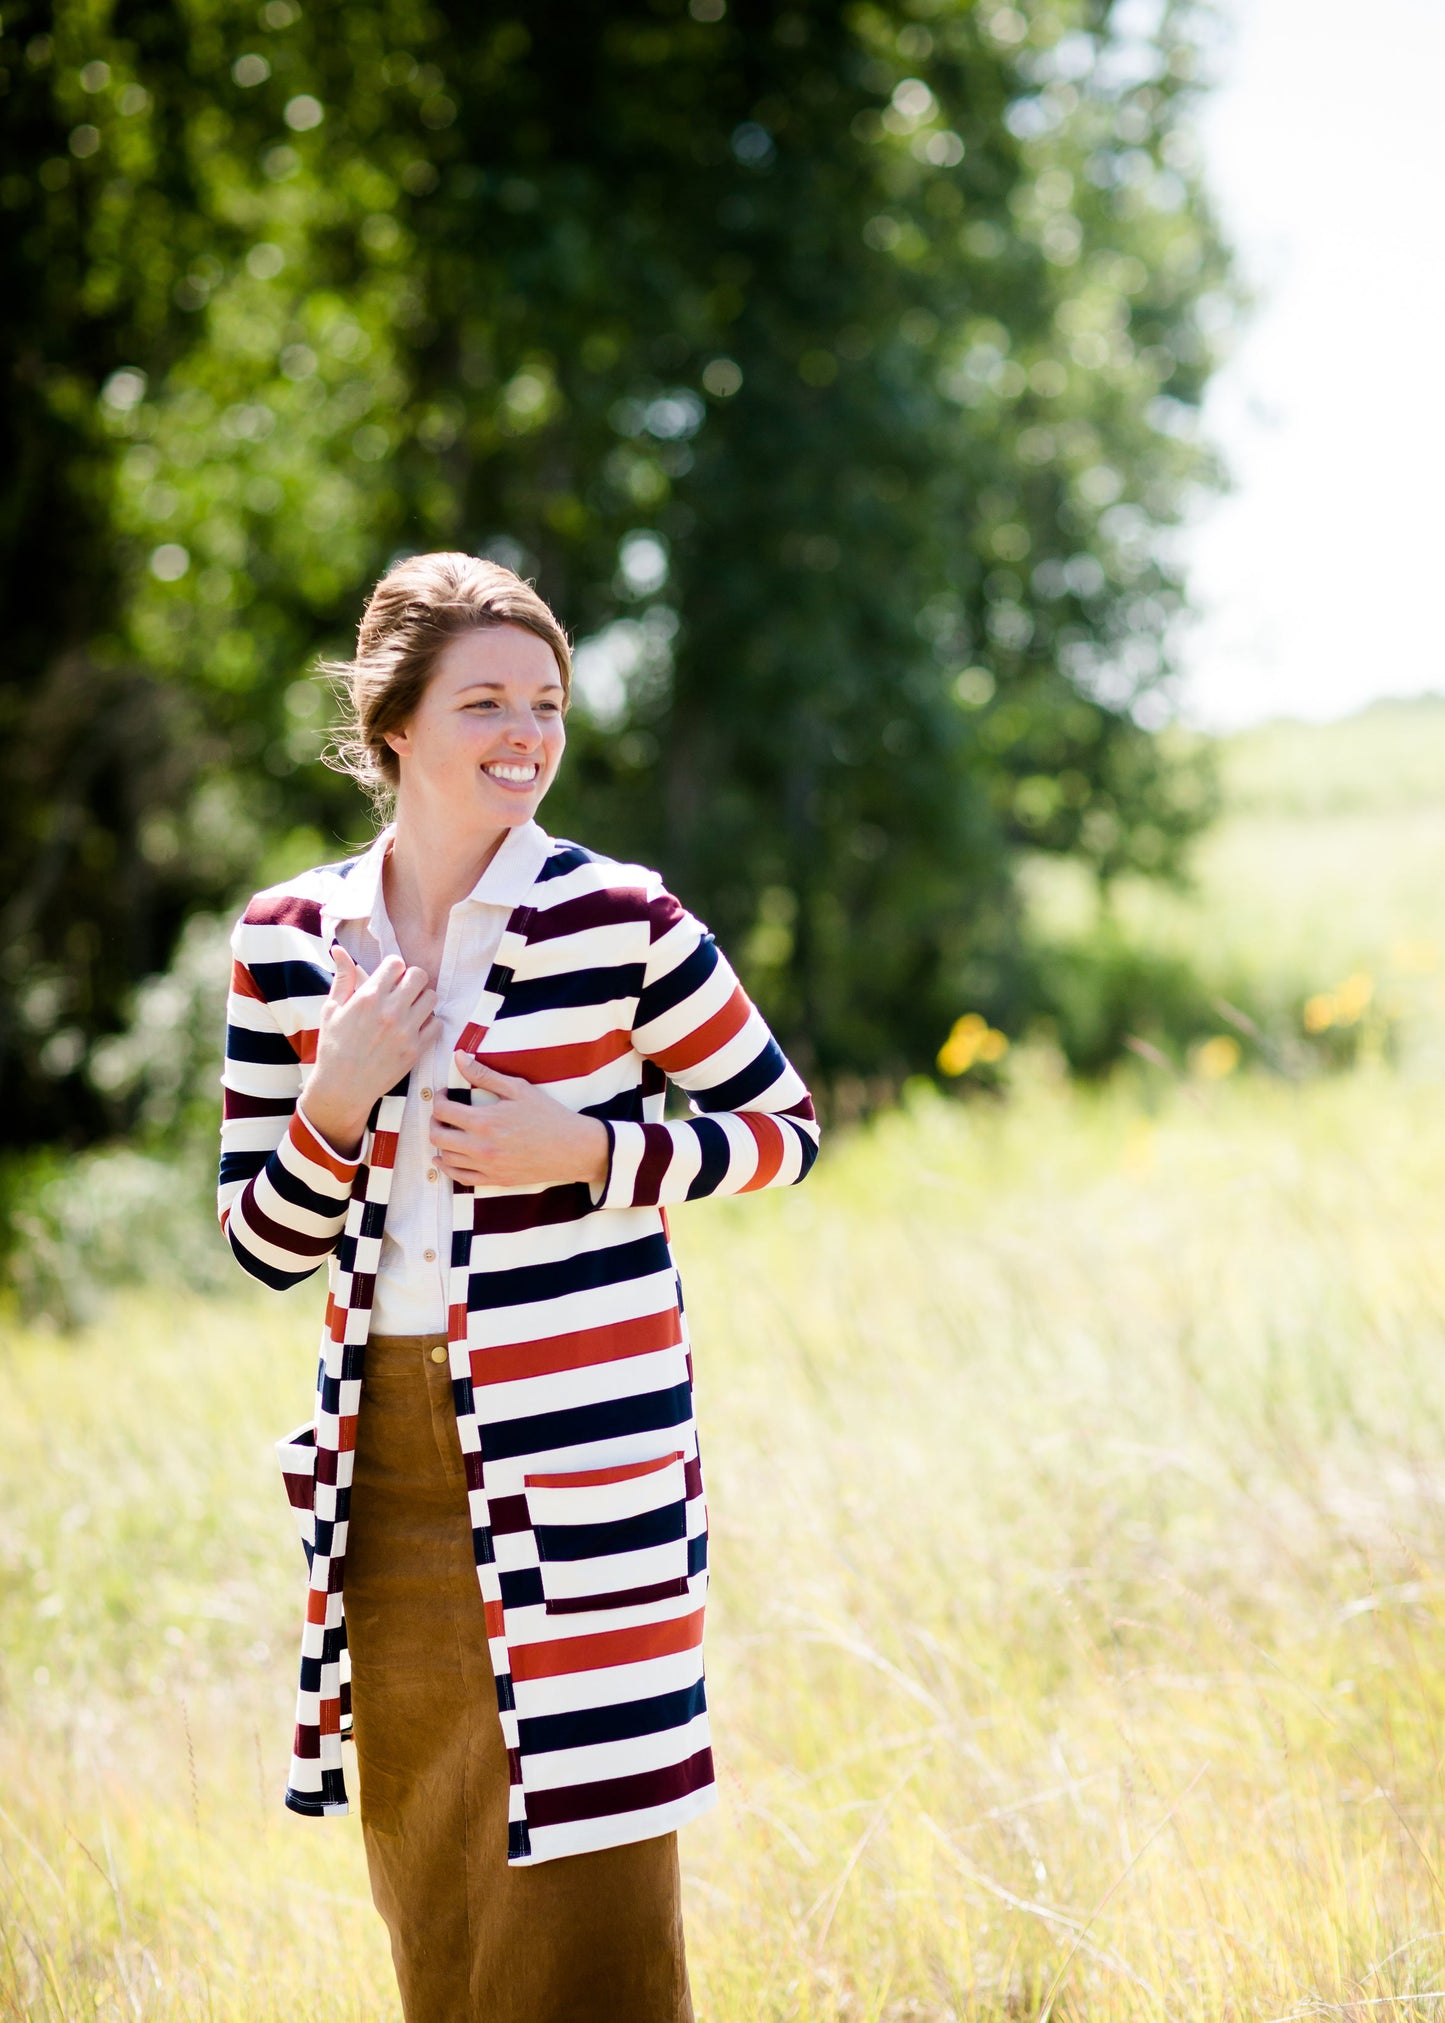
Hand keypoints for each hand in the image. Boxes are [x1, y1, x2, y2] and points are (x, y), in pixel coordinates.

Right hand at [301, 948, 437, 1158]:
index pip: (396, 963)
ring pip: (432, 998)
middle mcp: (390, 1011)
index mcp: (368, 997)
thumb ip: (342, 977)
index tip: (388, 979)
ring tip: (409, 1009)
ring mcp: (405, 1031)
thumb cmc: (333, 1045)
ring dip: (422, 999)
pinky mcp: (416, 1049)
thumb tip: (339, 949)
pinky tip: (415, 1027)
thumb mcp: (331, 1009)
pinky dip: (429, 1023)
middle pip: (419, 976)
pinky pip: (436, 1024)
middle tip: (402, 991)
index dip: (393, 968)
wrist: (342, 1086)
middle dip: (411, 979)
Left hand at [429, 1053, 609, 1191]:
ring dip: (440, 1143)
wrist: (571, 1148)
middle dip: (434, 1120)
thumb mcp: (517, 1088)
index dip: (438, 1099)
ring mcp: (486, 1166)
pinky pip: (460, 1178)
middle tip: (442, 1112)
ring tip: (448, 1131)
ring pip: (446, 1157)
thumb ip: (484, 1074)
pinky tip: (446, 1158)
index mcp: (484, 1121)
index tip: (445, 1094)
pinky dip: (447, 1167)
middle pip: (437, 1136)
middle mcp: (481, 1147)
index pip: (443, 1110)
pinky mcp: (494, 1180)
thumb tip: (458, 1057)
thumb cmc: (547, 1115)